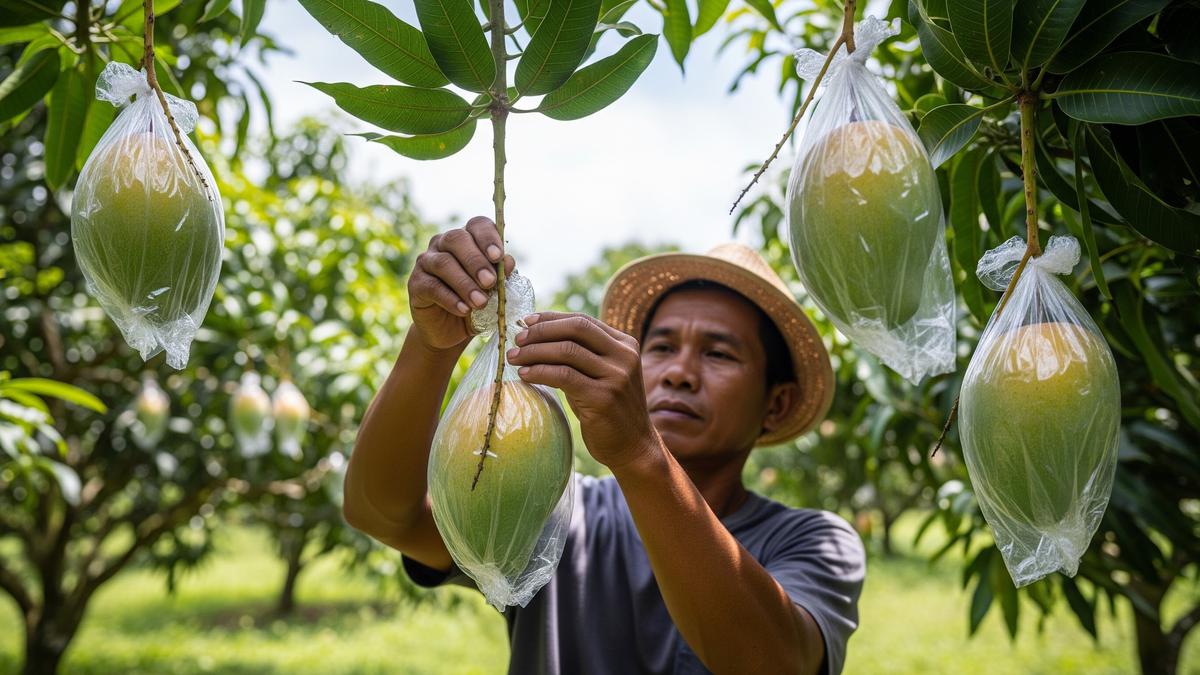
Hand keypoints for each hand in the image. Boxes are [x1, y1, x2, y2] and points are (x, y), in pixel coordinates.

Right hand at [408, 216, 514, 350]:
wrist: (451, 330)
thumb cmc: (475, 303)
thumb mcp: (494, 291)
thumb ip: (502, 275)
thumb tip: (508, 262)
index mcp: (468, 239)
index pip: (477, 225)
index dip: (488, 237)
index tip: (498, 256)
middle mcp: (443, 244)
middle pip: (457, 239)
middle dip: (475, 261)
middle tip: (490, 282)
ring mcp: (426, 261)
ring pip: (443, 263)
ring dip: (465, 283)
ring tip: (480, 302)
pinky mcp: (415, 283)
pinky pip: (432, 286)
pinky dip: (450, 299)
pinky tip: (464, 310)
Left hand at [507, 312, 660, 469]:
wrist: (633, 446)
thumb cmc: (609, 409)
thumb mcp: (600, 374)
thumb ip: (582, 355)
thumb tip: (536, 335)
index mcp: (625, 345)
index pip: (583, 321)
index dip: (552, 319)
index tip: (526, 322)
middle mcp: (624, 356)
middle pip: (576, 328)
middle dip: (542, 331)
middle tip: (517, 340)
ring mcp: (616, 377)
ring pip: (567, 351)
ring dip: (534, 352)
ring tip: (514, 358)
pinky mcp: (604, 398)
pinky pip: (564, 376)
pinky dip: (540, 372)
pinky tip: (525, 375)